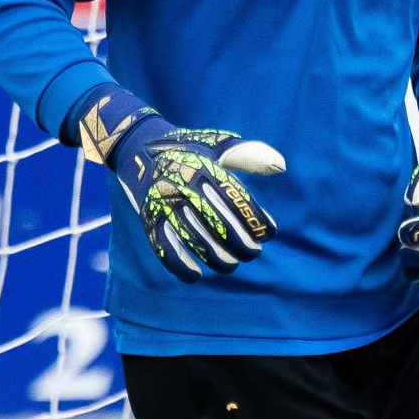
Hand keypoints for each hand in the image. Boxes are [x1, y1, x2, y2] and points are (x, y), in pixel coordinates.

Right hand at [78, 85, 285, 282]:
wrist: (138, 146)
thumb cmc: (189, 147)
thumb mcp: (218, 143)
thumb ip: (249, 154)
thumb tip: (280, 165)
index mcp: (204, 166)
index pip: (235, 198)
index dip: (255, 219)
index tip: (269, 233)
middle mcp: (183, 185)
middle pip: (217, 223)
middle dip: (240, 244)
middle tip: (253, 253)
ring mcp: (163, 203)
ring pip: (193, 240)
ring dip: (216, 258)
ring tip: (231, 265)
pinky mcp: (148, 218)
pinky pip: (162, 247)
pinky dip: (179, 265)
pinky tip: (196, 275)